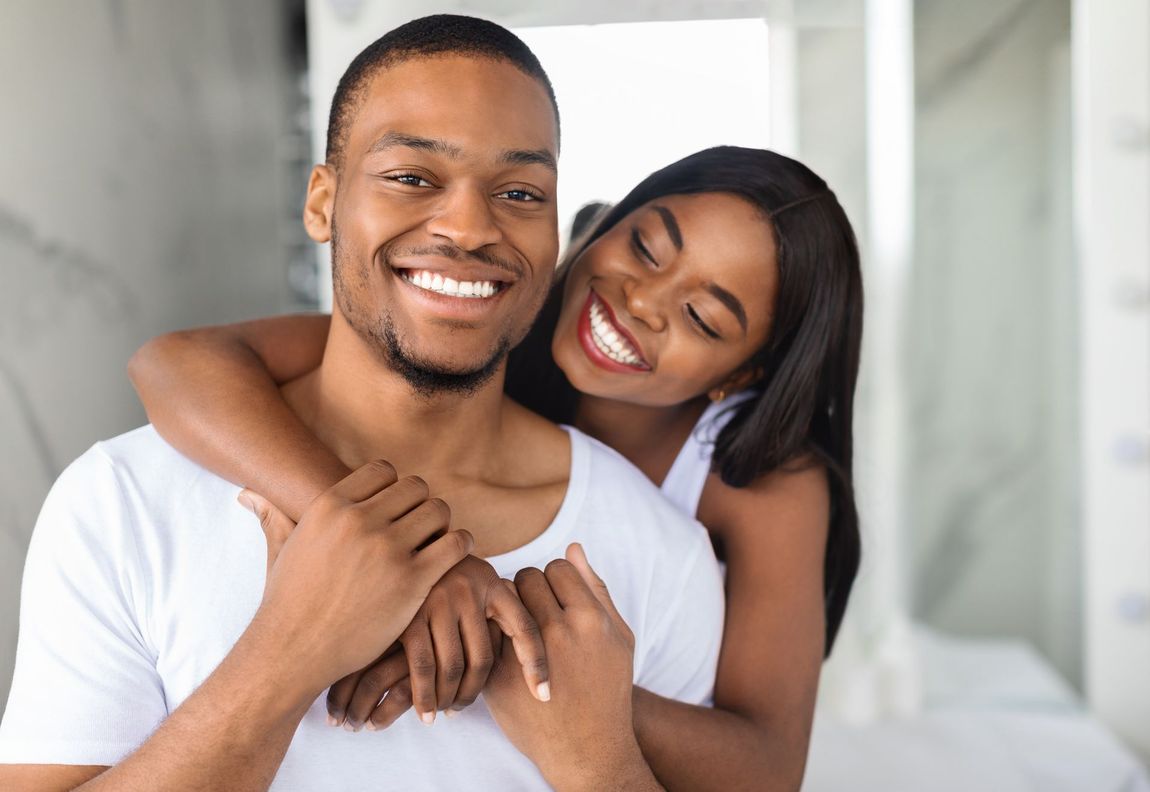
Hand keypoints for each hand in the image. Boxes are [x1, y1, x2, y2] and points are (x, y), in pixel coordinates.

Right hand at [238, 462, 473, 697]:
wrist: (294, 652)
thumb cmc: (287, 602)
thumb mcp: (280, 550)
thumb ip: (273, 516)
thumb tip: (247, 492)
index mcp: (330, 505)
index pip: (384, 470)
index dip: (395, 488)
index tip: (397, 508)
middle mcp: (359, 521)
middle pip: (416, 487)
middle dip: (421, 505)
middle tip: (421, 527)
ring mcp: (387, 550)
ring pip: (438, 511)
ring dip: (442, 524)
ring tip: (436, 541)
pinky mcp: (412, 580)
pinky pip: (454, 543)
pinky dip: (460, 544)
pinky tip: (453, 554)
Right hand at [326, 555, 550, 729]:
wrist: (391, 550)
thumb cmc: (436, 578)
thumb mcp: (470, 584)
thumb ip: (490, 611)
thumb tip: (521, 662)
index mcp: (493, 583)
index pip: (525, 629)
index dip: (538, 664)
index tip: (545, 695)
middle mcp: (470, 588)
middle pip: (484, 657)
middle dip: (474, 692)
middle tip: (462, 709)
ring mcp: (439, 599)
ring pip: (454, 667)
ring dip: (450, 698)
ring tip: (445, 711)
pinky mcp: (409, 613)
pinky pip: (423, 666)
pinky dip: (425, 696)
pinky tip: (425, 713)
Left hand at [484, 544, 653, 791]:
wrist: (587, 748)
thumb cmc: (608, 688)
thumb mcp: (620, 637)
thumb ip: (596, 588)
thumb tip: (573, 546)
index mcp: (590, 618)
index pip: (557, 566)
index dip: (555, 579)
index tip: (555, 597)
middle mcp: (558, 631)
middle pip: (526, 577)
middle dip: (528, 589)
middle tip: (533, 610)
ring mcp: (525, 654)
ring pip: (501, 601)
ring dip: (506, 606)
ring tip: (518, 625)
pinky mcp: (498, 676)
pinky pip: (485, 633)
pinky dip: (491, 633)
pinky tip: (503, 645)